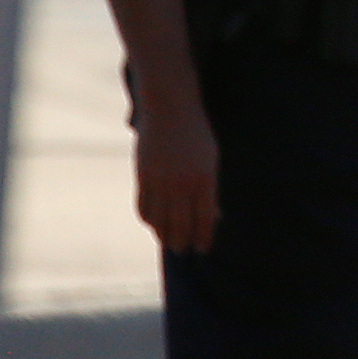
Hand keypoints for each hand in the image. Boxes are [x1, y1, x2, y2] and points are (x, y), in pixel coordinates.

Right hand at [133, 97, 217, 252]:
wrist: (171, 108)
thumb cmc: (197, 134)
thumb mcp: (211, 159)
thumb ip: (209, 188)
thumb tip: (215, 216)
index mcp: (205, 178)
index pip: (204, 219)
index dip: (203, 237)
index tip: (203, 249)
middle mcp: (183, 183)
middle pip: (181, 224)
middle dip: (183, 241)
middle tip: (183, 250)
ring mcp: (161, 181)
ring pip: (160, 220)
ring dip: (163, 235)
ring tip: (168, 241)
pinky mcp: (143, 177)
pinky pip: (144, 207)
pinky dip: (148, 220)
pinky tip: (153, 224)